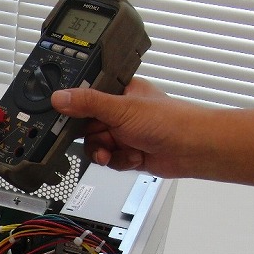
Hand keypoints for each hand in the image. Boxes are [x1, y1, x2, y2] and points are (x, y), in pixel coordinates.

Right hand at [51, 78, 203, 178]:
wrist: (193, 150)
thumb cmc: (169, 120)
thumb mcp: (120, 108)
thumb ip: (87, 103)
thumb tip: (60, 97)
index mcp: (118, 92)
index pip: (85, 99)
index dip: (76, 112)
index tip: (69, 121)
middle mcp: (120, 112)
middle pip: (86, 128)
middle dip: (94, 138)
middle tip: (102, 139)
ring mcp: (124, 133)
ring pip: (96, 146)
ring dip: (105, 152)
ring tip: (116, 153)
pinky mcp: (128, 152)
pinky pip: (109, 160)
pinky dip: (119, 162)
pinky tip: (133, 157)